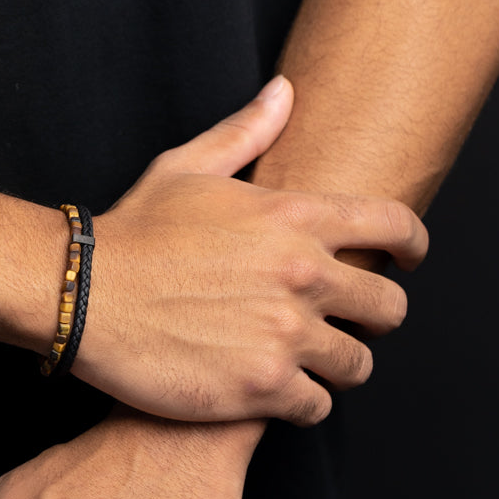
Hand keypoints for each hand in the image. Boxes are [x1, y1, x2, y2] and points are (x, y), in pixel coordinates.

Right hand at [76, 76, 427, 423]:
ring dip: (339, 365)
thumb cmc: (133, 232)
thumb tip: (285, 92)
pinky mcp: (262, 387)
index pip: (394, 227)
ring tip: (309, 363)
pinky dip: (304, 403)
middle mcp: (303, 276)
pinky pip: (318, 407)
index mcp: (295, 218)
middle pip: (390, 306)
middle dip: (375, 315)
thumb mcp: (187, 168)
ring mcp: (285, 336)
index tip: (408, 261)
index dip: (413, 246)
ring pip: (358, 364)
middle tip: (348, 322)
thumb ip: (246, 132)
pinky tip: (279, 392)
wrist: (85, 297)